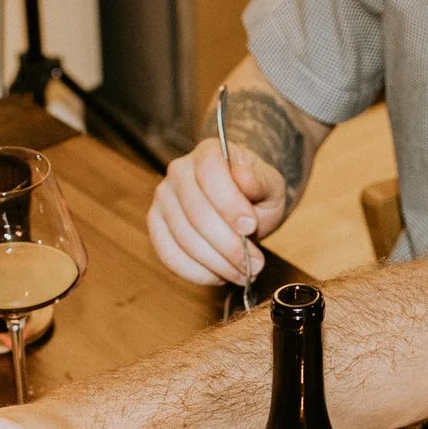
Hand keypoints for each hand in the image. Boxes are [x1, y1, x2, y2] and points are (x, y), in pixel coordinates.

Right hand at [149, 138, 287, 287]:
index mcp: (208, 153)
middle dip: (229, 245)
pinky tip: (219, 276)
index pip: (210, 173)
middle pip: (197, 213)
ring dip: (217, 264)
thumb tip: (243, 177)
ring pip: (185, 239)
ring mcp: (163, 200)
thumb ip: (260, 182)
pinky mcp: (157, 226)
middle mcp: (179, 172)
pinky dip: (197, 273)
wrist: (240, 206)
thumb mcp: (270, 185)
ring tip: (242, 273)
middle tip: (254, 264)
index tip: (250, 227)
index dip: (229, 204)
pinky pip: (170, 256)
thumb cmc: (255, 193)